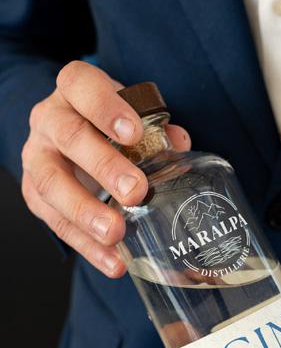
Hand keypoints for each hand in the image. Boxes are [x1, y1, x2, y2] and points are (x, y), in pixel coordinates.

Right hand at [21, 60, 190, 276]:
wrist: (68, 143)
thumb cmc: (107, 128)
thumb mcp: (131, 119)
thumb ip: (156, 130)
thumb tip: (179, 143)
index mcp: (74, 93)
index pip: (80, 85)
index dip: (105, 106)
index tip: (134, 133)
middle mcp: (49, 121)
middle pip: (70, 138)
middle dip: (104, 166)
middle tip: (136, 192)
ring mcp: (37, 159)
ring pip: (52, 184)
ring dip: (86, 212)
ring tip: (116, 234)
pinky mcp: (35, 196)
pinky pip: (56, 223)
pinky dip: (87, 247)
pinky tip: (113, 262)